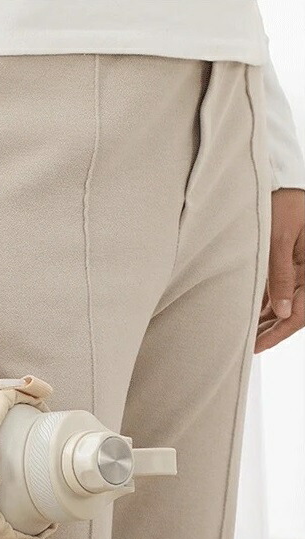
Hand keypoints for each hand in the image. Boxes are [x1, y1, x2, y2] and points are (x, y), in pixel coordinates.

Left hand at [255, 188, 304, 353]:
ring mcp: (299, 271)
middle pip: (293, 312)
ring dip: (267, 322)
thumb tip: (282, 311)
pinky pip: (279, 293)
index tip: (258, 346)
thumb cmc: (284, 204)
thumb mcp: (279, 238)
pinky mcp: (289, 266)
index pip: (300, 312)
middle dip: (271, 331)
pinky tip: (250, 318)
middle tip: (246, 347)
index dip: (280, 332)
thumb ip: (280, 274)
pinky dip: (265, 307)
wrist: (283, 184)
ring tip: (245, 337)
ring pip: (285, 306)